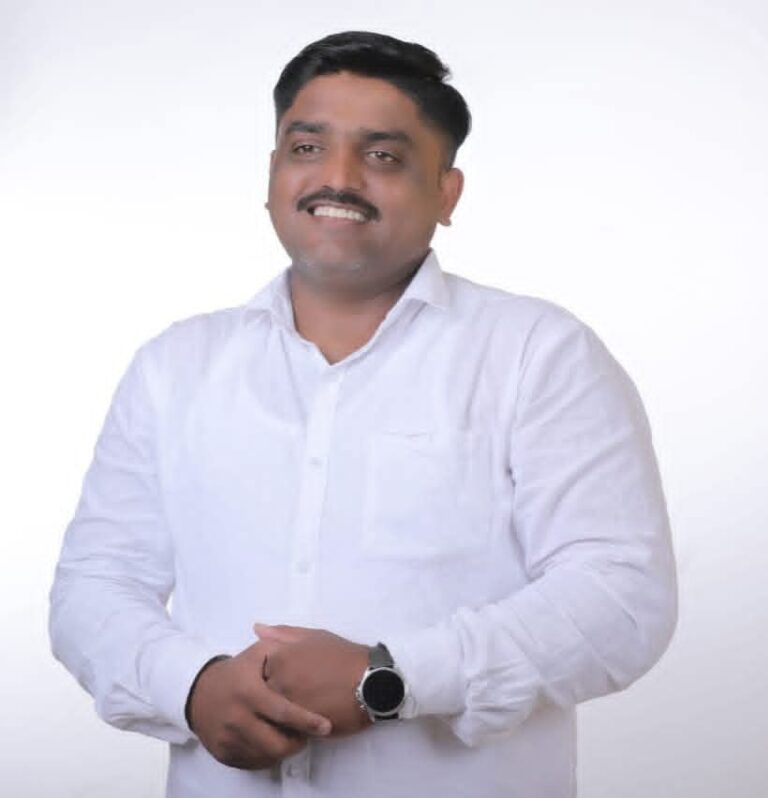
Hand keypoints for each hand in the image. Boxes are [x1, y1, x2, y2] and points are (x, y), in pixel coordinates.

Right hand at [187, 640, 331, 769]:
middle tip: (306, 734)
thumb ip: (281, 648)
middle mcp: (237, 717)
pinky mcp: (223, 753)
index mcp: (249, 692)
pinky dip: (268, 756)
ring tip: (292, 737)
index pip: (282, 712)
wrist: (198, 691)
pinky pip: (253, 763)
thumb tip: (305, 647)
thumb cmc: (236, 672)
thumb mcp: (256, 653)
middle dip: (298, 742)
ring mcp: (228, 738)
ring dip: (284, 750)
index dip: (306, 721)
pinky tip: (274, 742)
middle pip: (276, 743)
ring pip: (266, 756)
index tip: (325, 726)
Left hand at [254, 624, 371, 737]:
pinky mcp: (298, 726)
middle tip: (297, 693)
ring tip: (302, 707)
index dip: (271, 675)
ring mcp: (287, 705)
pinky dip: (290, 726)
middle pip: (261, 694)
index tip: (286, 676)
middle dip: (273, 694)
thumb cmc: (344, 656)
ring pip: (271, 713)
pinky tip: (305, 719)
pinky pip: (284, 728)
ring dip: (279, 712)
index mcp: (279, 657)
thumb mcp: (314, 637)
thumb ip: (282, 633)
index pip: (257, 671)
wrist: (371, 683)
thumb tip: (256, 629)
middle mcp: (278, 681)